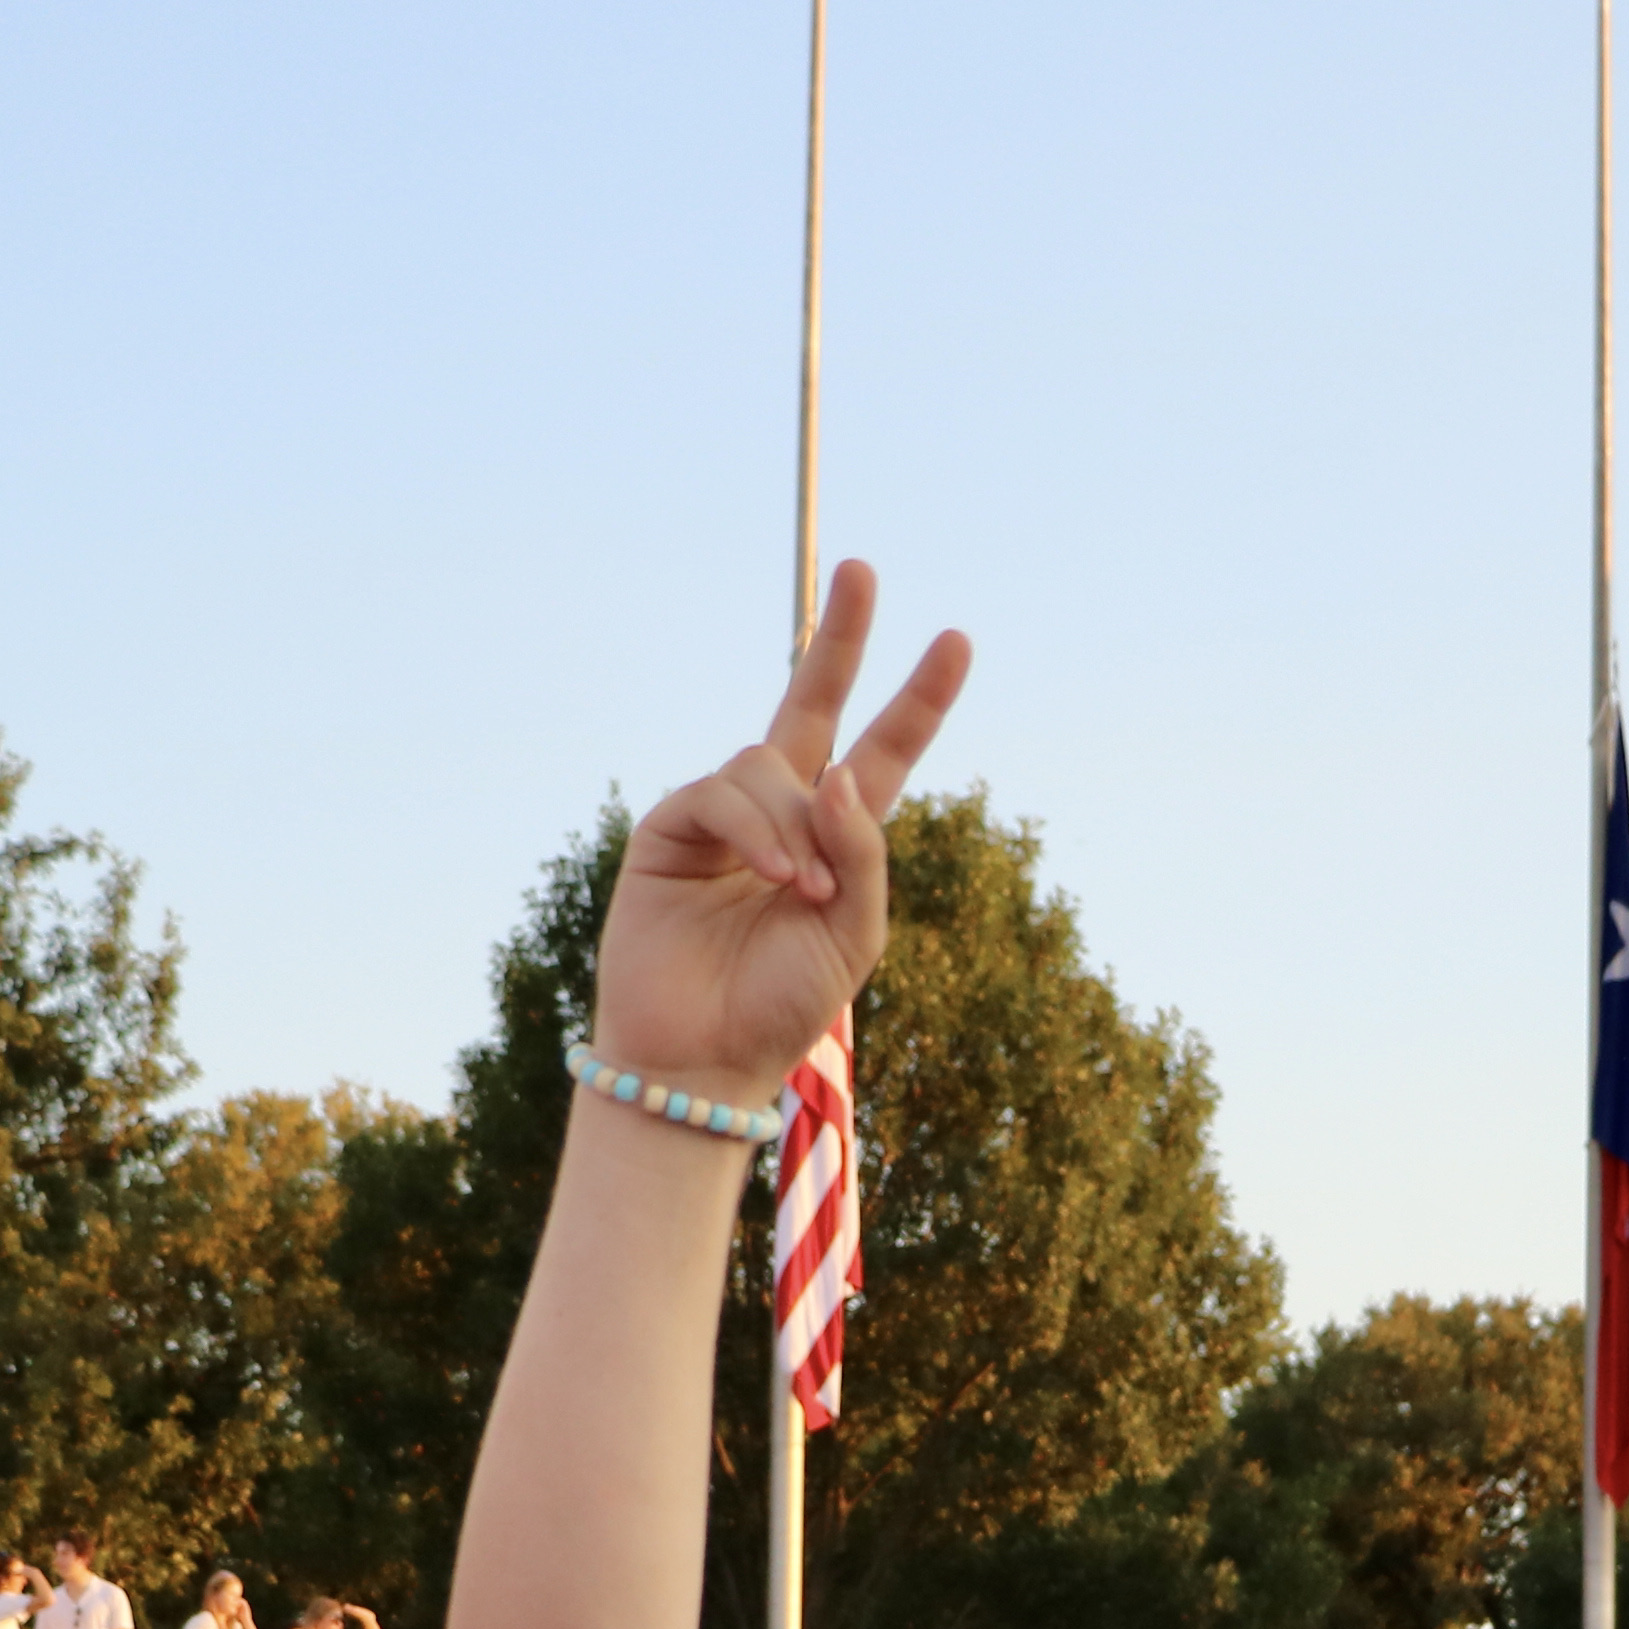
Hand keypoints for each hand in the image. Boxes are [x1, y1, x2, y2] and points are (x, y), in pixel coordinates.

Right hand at [581, 562, 971, 1107]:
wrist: (702, 1060)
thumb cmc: (781, 1006)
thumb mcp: (855, 932)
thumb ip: (863, 849)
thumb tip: (834, 770)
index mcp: (837, 838)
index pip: (882, 751)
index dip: (919, 699)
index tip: (957, 640)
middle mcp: (780, 814)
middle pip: (811, 701)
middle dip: (840, 638)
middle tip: (863, 569)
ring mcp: (723, 818)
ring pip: (768, 763)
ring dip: (796, 823)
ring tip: (805, 891)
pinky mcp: (670, 831)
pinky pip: (720, 794)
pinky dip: (756, 830)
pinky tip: (776, 878)